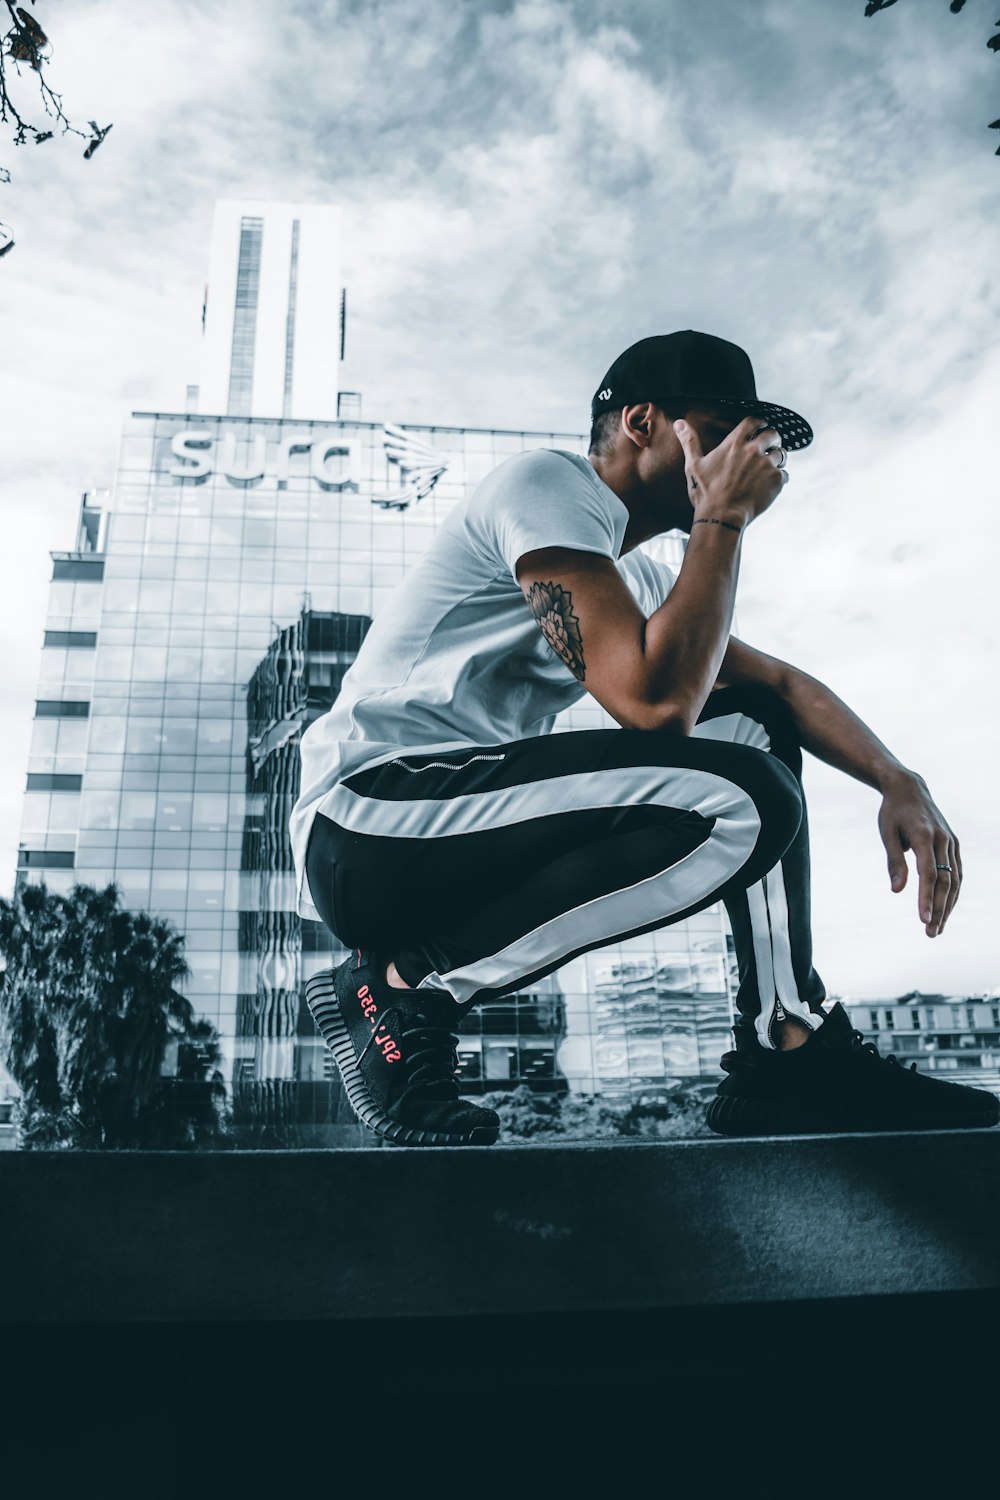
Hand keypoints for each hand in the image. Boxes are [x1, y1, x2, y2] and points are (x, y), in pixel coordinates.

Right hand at [673, 415, 788, 527]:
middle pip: (772, 434)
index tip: (762, 425)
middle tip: (771, 444)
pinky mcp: (776, 480)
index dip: (759, 422)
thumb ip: (689, 442)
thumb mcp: (694, 465)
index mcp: (734, 444)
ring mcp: (767, 465)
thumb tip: (679, 423)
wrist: (722, 517)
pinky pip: (784, 474)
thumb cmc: (706, 493)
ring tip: (771, 467)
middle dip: (773, 437)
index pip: (752, 422)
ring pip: (781, 454)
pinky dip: (779, 479)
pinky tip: (770, 485)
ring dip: (777, 458)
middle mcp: (753, 450)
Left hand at [877, 773, 961, 936]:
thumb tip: (897, 891)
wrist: (909, 788)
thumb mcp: (887, 833)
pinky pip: (956, 873)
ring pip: (954, 880)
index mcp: (924, 836)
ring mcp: (952, 842)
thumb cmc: (892, 812)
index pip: (928, 874)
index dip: (926, 898)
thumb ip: (894, 862)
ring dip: (948, 906)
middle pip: (944, 881)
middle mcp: (943, 840)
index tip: (923, 920)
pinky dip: (952, 892)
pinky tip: (946, 909)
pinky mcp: (954, 845)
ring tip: (937, 928)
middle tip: (930, 933)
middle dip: (939, 909)